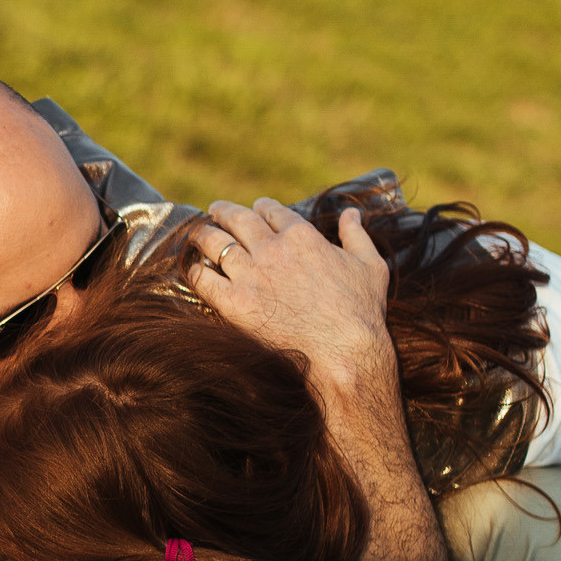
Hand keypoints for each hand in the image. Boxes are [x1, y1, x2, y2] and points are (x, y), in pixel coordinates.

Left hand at [187, 199, 392, 391]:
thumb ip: (357, 235)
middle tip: (216, 210)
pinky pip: (202, 278)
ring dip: (203, 233)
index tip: (255, 209)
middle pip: (237, 220)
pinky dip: (193, 269)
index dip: (260, 207)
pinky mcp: (234, 303)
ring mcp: (250, 275)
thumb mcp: (371, 265)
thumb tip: (352, 213)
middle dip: (224, 211)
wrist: (345, 352)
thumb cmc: (362, 312)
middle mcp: (272, 249)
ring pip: (214, 242)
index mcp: (301, 236)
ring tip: (197, 233)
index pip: (271, 211)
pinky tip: (190, 268)